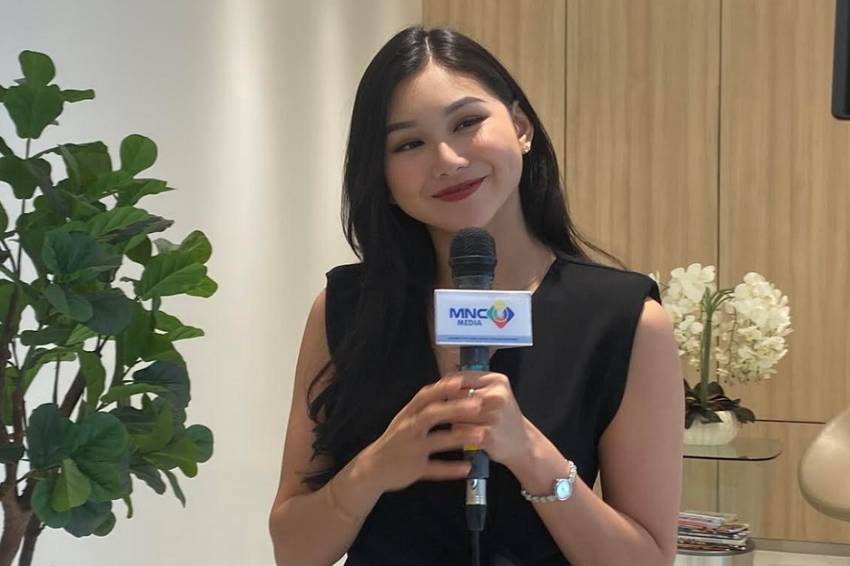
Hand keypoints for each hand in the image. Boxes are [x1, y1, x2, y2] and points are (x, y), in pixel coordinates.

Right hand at [358, 376, 486, 492]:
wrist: (373, 467)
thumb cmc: (396, 439)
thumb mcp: (406, 419)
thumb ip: (425, 406)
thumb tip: (451, 387)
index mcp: (407, 414)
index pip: (424, 396)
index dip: (441, 388)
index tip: (460, 381)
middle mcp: (408, 429)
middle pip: (431, 415)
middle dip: (455, 409)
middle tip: (478, 405)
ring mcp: (411, 449)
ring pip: (435, 441)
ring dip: (458, 437)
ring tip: (481, 435)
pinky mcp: (414, 470)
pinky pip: (434, 469)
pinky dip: (450, 469)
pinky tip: (468, 467)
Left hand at [450, 371, 532, 471]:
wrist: (524, 444)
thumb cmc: (504, 417)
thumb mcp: (495, 393)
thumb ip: (472, 384)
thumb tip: (442, 382)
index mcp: (498, 381)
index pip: (460, 377)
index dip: (446, 385)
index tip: (441, 392)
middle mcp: (497, 396)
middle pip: (455, 395)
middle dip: (451, 404)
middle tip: (459, 412)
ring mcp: (493, 415)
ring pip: (455, 413)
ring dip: (454, 420)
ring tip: (467, 424)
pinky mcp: (488, 434)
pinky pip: (459, 430)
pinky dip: (460, 433)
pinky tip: (469, 435)